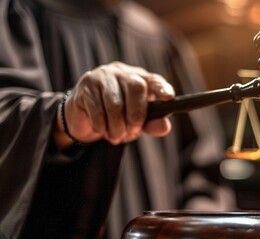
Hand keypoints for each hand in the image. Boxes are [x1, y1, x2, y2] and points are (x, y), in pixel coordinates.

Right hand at [55, 61, 174, 147]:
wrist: (83, 117)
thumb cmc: (116, 117)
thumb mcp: (136, 122)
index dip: (162, 88)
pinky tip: (103, 130)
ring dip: (117, 127)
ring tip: (116, 136)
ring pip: (115, 103)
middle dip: (136, 116)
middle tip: (132, 133)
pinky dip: (102, 126)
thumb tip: (165, 127)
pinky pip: (97, 110)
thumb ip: (151, 124)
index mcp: (139, 78)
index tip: (169, 97)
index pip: (154, 80)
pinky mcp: (86, 85)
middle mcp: (123, 73)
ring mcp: (103, 76)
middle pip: (136, 88)